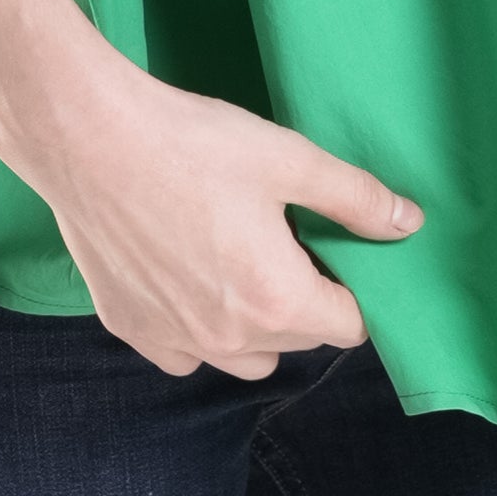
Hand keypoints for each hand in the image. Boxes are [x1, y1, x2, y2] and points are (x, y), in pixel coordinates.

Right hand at [0, 35, 422, 381]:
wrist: (86, 138)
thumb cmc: (191, 143)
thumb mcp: (288, 158)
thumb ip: (355, 198)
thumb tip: (409, 223)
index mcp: (277, 299)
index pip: (348, 328)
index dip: (352, 290)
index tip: (333, 250)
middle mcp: (228, 337)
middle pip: (296, 341)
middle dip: (304, 301)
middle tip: (284, 239)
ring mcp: (174, 339)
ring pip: (241, 357)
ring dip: (255, 324)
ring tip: (239, 260)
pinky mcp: (129, 328)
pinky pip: (182, 353)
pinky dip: (196, 329)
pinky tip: (188, 277)